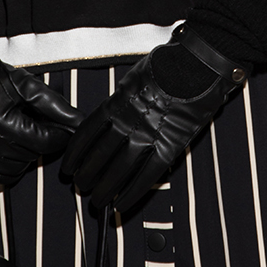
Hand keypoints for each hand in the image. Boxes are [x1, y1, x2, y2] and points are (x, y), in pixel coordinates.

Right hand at [0, 38, 81, 186]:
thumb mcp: (23, 83)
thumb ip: (53, 104)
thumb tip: (77, 120)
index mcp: (2, 121)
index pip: (45, 141)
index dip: (60, 134)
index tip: (64, 128)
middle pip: (33, 155)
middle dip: (42, 140)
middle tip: (37, 122)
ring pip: (18, 168)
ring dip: (26, 154)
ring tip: (21, 131)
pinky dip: (8, 168)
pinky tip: (10, 148)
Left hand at [61, 26, 248, 211]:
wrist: (197, 64)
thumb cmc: (168, 64)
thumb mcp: (133, 77)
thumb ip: (120, 98)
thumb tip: (111, 111)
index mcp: (117, 103)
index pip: (88, 134)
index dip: (76, 154)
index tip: (69, 166)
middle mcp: (128, 122)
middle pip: (100, 155)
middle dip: (87, 174)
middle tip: (81, 186)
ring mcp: (149, 135)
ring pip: (120, 169)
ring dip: (106, 188)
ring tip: (98, 200)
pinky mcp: (170, 145)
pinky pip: (148, 174)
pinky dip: (134, 192)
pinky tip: (123, 202)